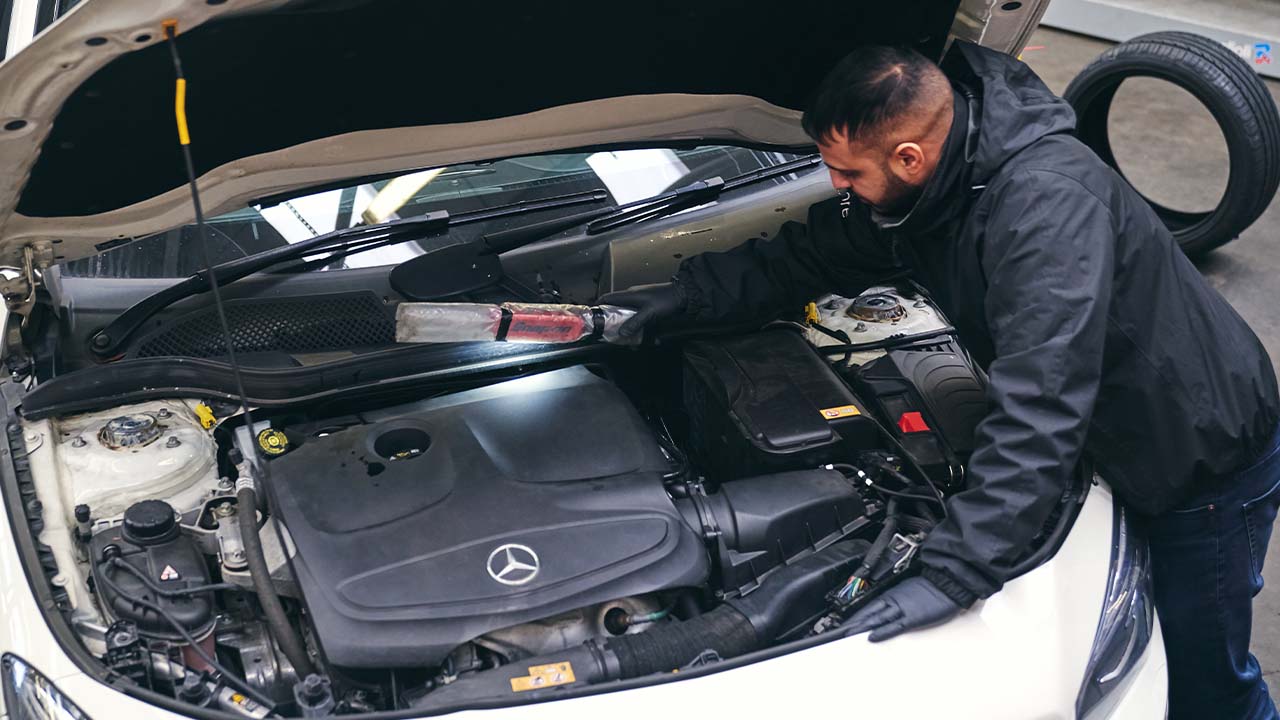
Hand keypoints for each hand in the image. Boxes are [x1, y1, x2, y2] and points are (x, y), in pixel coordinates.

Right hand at [597, 282, 686, 337]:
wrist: (683, 295)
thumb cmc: (666, 300)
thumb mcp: (649, 313)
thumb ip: (635, 323)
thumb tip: (621, 333)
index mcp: (629, 295)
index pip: (607, 298)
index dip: (598, 306)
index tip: (593, 317)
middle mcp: (633, 297)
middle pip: (616, 308)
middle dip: (612, 321)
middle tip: (610, 333)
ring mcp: (641, 301)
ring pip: (627, 315)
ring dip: (626, 326)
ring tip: (627, 339)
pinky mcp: (649, 307)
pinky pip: (638, 318)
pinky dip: (638, 327)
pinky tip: (643, 337)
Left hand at [844, 576, 962, 641]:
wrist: (948, 581)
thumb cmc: (931, 586)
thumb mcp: (908, 590)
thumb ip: (896, 598)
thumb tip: (887, 608)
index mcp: (892, 594)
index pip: (868, 607)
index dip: (855, 616)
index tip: (843, 624)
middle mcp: (893, 601)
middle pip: (868, 613)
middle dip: (853, 623)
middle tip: (838, 632)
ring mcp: (902, 609)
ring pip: (876, 619)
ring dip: (861, 627)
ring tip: (847, 635)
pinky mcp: (913, 618)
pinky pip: (894, 626)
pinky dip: (882, 632)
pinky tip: (872, 636)